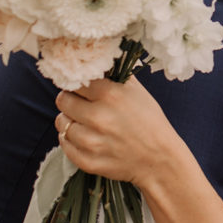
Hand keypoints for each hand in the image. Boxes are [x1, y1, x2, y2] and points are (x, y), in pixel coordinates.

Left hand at [55, 76, 177, 186]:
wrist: (160, 160)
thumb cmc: (150, 122)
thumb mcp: (138, 91)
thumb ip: (115, 75)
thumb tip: (96, 62)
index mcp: (111, 95)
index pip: (76, 80)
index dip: (78, 83)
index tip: (82, 88)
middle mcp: (98, 117)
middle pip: (63, 100)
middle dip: (70, 100)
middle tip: (79, 104)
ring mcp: (92, 141)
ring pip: (61, 123)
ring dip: (69, 120)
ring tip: (82, 122)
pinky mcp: (88, 161)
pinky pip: (64, 145)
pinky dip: (70, 140)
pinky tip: (83, 137)